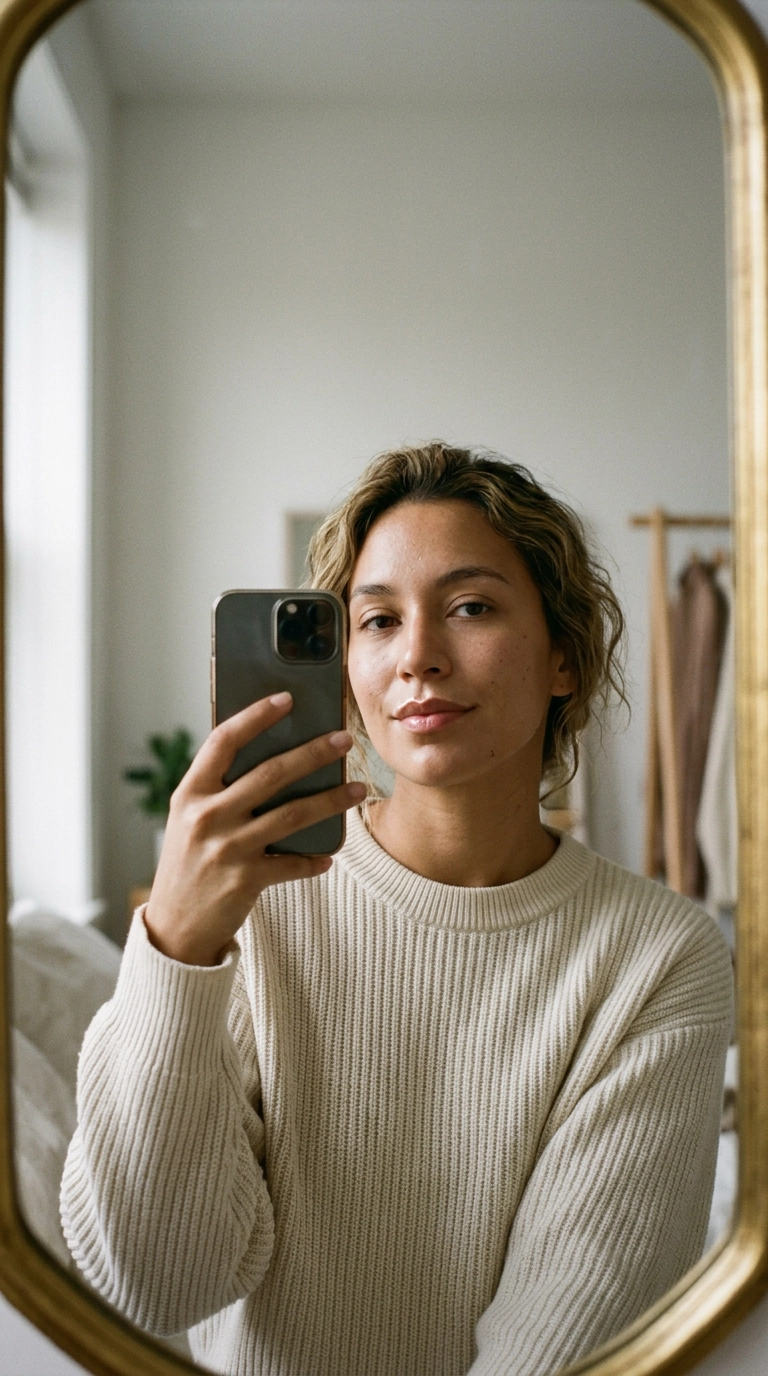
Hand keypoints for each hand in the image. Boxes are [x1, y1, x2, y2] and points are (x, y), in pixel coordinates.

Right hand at [144, 691, 364, 965]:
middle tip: (343, 739)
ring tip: (359, 789)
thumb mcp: (189, 819)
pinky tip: (329, 855)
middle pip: (270, 774)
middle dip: (313, 753)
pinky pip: (293, 863)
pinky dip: (314, 859)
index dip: (255, 716)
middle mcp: (206, 816)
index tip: (286, 699)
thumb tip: (272, 756)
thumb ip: (219, 790)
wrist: (174, 928)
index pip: (223, 741)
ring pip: (292, 814)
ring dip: (331, 800)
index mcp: (190, 794)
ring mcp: (226, 848)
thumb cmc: (188, 862)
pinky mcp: (245, 880)